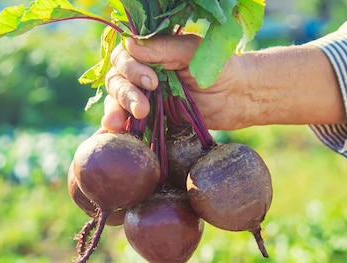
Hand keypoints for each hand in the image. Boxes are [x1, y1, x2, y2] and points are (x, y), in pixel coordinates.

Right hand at [102, 34, 250, 131]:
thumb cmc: (218, 67)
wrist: (237, 97)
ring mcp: (144, 98)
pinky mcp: (150, 120)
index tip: (151, 81)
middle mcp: (141, 74)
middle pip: (116, 82)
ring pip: (117, 103)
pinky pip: (127, 124)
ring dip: (114, 112)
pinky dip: (115, 130)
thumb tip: (130, 44)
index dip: (130, 69)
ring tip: (117, 124)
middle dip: (125, 95)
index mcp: (149, 54)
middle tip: (141, 108)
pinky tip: (108, 136)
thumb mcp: (192, 51)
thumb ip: (163, 48)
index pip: (123, 58)